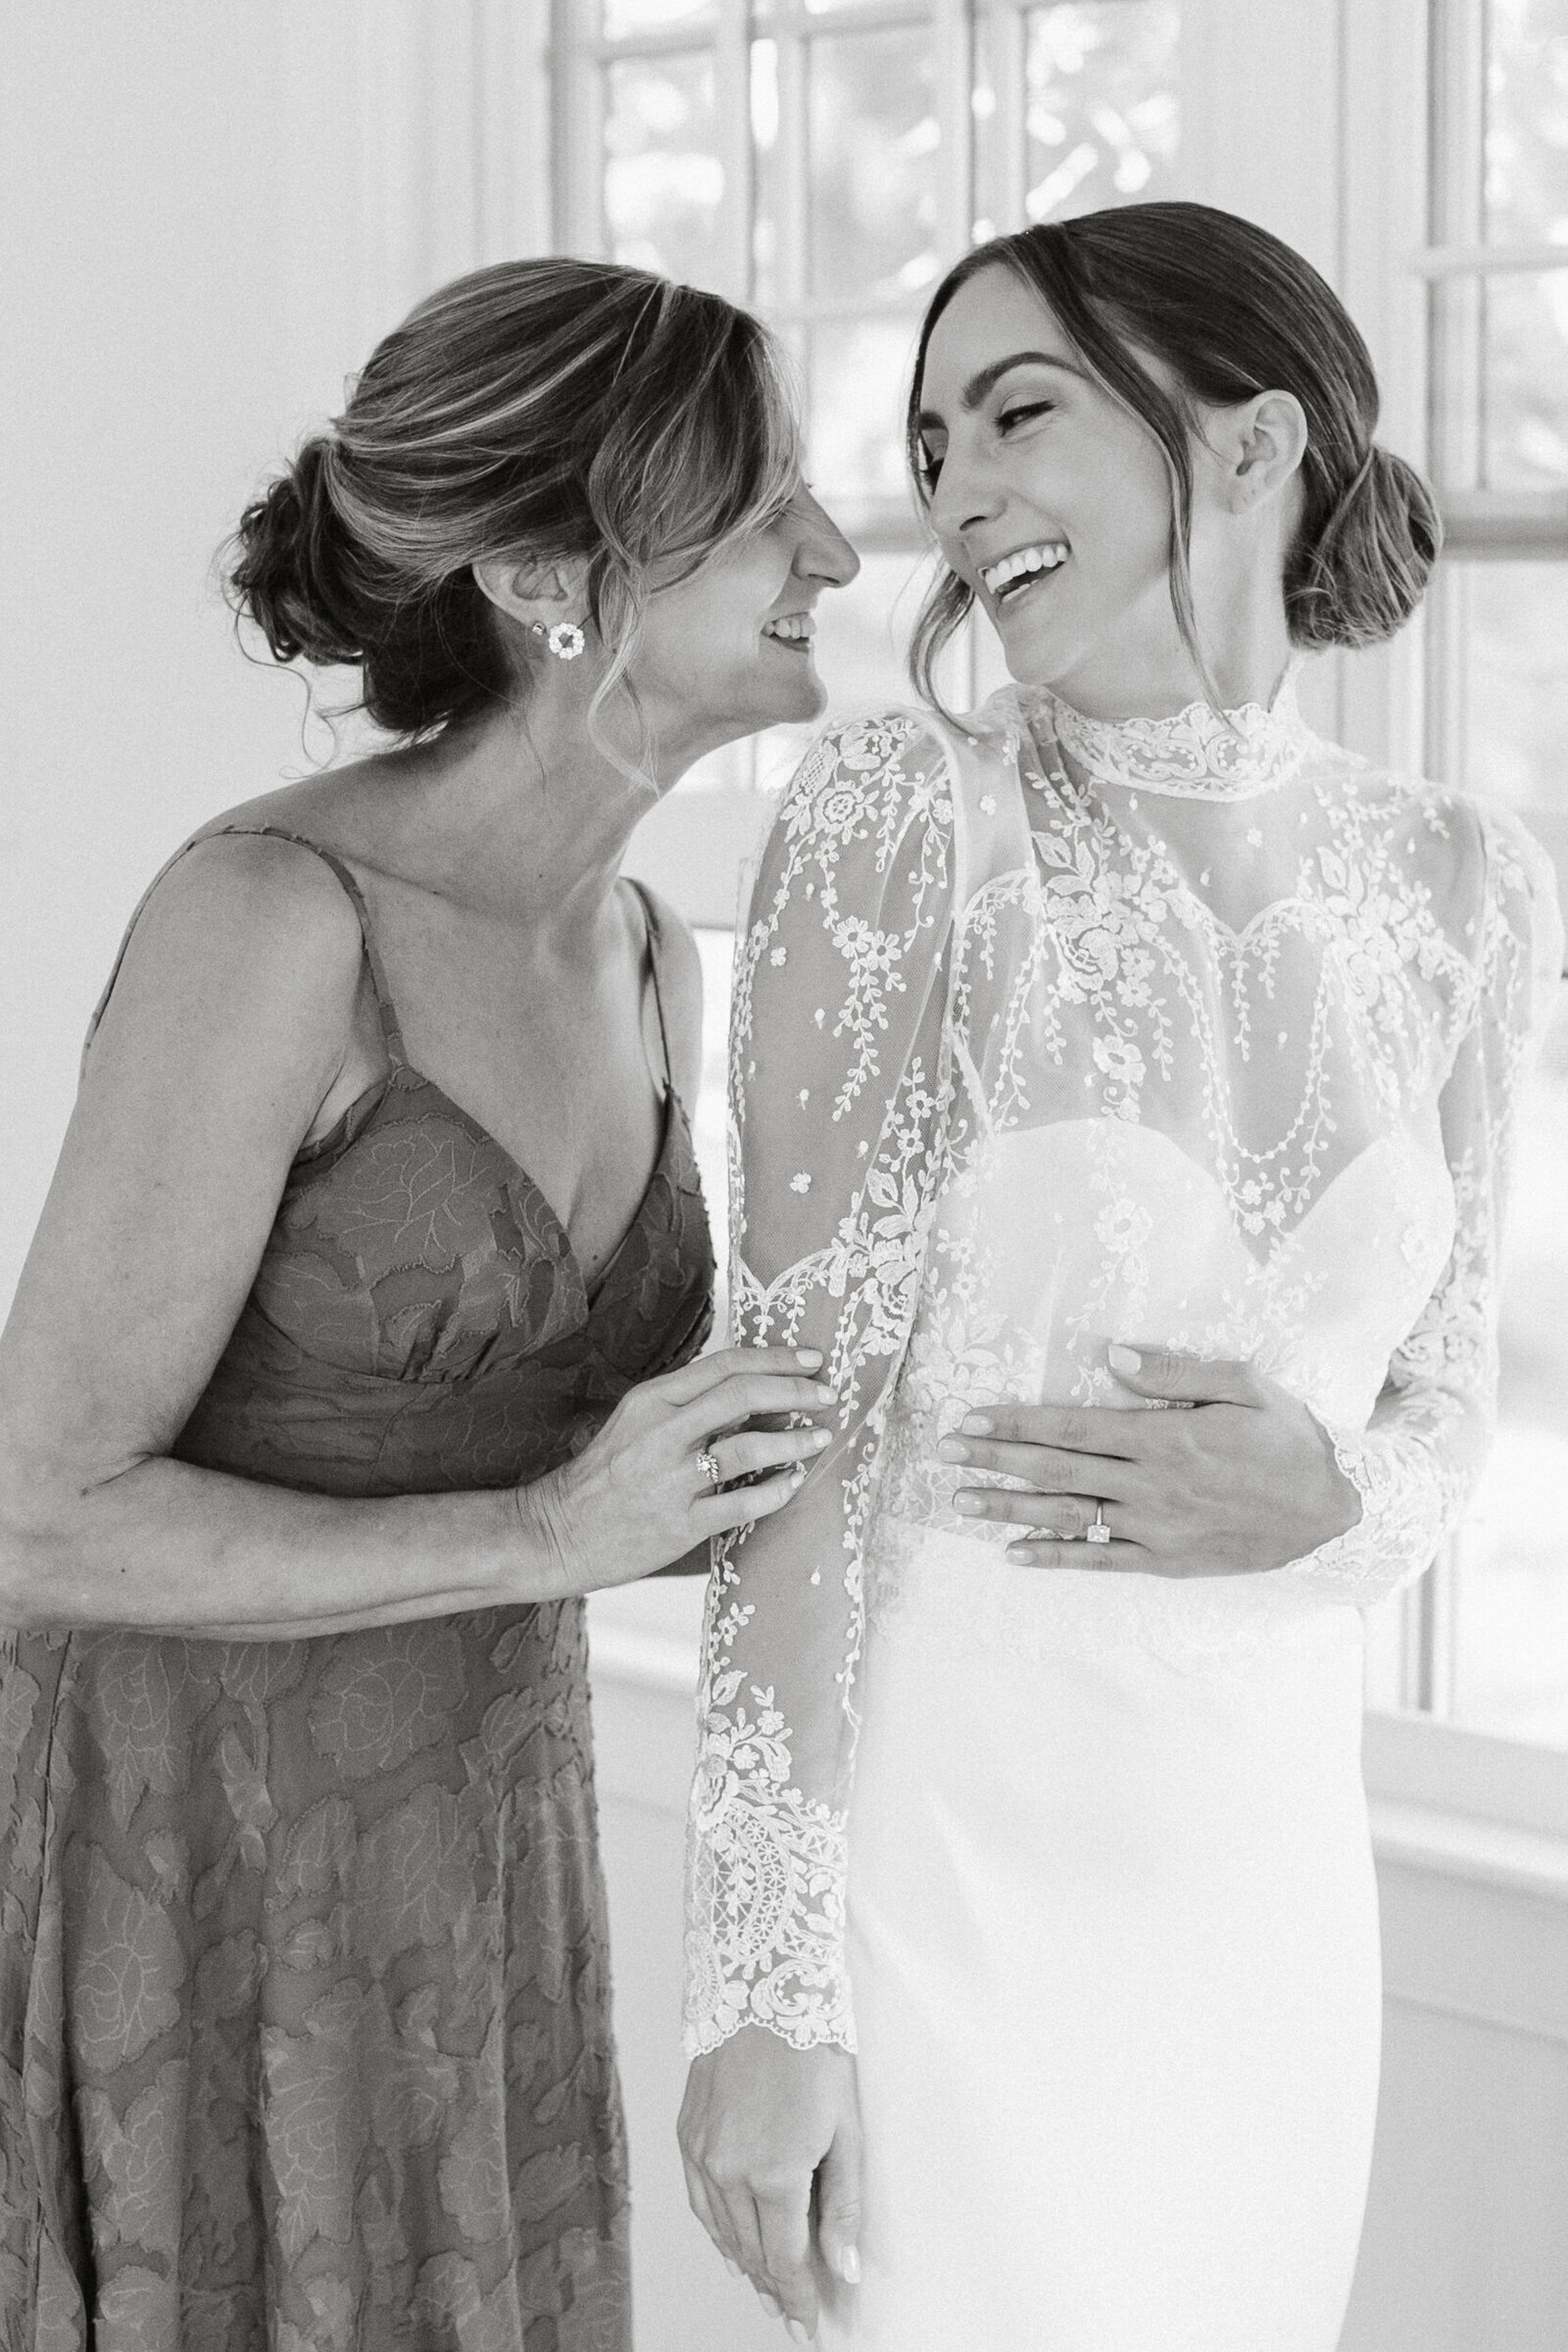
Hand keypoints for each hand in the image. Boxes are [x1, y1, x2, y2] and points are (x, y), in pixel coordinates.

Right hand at [523, 1346, 834, 1596]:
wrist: (556, 1531)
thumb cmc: (603, 1476)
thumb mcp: (637, 1421)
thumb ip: (687, 1403)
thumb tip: (751, 1386)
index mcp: (653, 1400)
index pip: (725, 1364)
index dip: (775, 1357)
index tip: (811, 1358)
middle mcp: (662, 1433)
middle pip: (742, 1394)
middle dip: (796, 1390)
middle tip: (828, 1394)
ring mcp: (670, 1480)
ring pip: (748, 1448)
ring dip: (795, 1440)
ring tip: (821, 1437)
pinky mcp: (679, 1524)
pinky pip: (742, 1503)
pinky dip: (777, 1490)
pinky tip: (795, 1481)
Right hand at [679, 2029, 861, 2341]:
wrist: (764, 1987)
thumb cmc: (814, 2051)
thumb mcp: (846, 2130)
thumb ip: (843, 2206)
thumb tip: (843, 2268)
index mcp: (775, 2174)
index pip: (785, 2261)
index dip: (799, 2299)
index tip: (808, 2324)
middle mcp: (729, 2171)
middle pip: (751, 2253)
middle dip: (775, 2287)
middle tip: (792, 2310)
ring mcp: (702, 2153)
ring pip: (720, 2232)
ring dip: (744, 2262)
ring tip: (765, 2284)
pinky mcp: (687, 2134)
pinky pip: (699, 2200)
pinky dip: (716, 2228)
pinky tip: (731, 2238)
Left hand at [937, 1343, 1360, 1576]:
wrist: (1335, 1512)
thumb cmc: (1289, 1438)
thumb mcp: (1245, 1384)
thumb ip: (1176, 1371)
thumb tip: (1112, 1355)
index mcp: (1165, 1436)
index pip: (1071, 1428)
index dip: (1015, 1424)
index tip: (970, 1419)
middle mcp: (1151, 1485)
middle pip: (1056, 1471)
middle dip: (994, 1461)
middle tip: (943, 1454)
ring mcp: (1155, 1528)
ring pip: (1067, 1517)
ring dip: (1009, 1509)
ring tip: (960, 1502)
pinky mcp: (1166, 1562)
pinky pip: (1099, 1562)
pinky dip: (1054, 1558)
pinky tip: (1014, 1554)